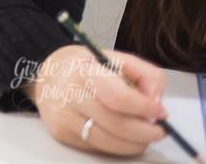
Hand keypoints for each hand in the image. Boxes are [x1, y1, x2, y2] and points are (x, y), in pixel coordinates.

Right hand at [24, 45, 167, 156]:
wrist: (45, 75)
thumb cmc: (85, 67)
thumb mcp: (115, 59)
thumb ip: (145, 74)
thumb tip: (156, 104)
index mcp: (84, 70)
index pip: (118, 97)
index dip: (144, 108)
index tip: (160, 113)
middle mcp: (69, 94)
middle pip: (117, 124)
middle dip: (146, 131)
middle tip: (159, 130)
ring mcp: (63, 116)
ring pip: (110, 142)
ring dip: (135, 143)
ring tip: (144, 135)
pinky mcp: (61, 133)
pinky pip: (98, 147)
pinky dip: (117, 145)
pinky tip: (122, 135)